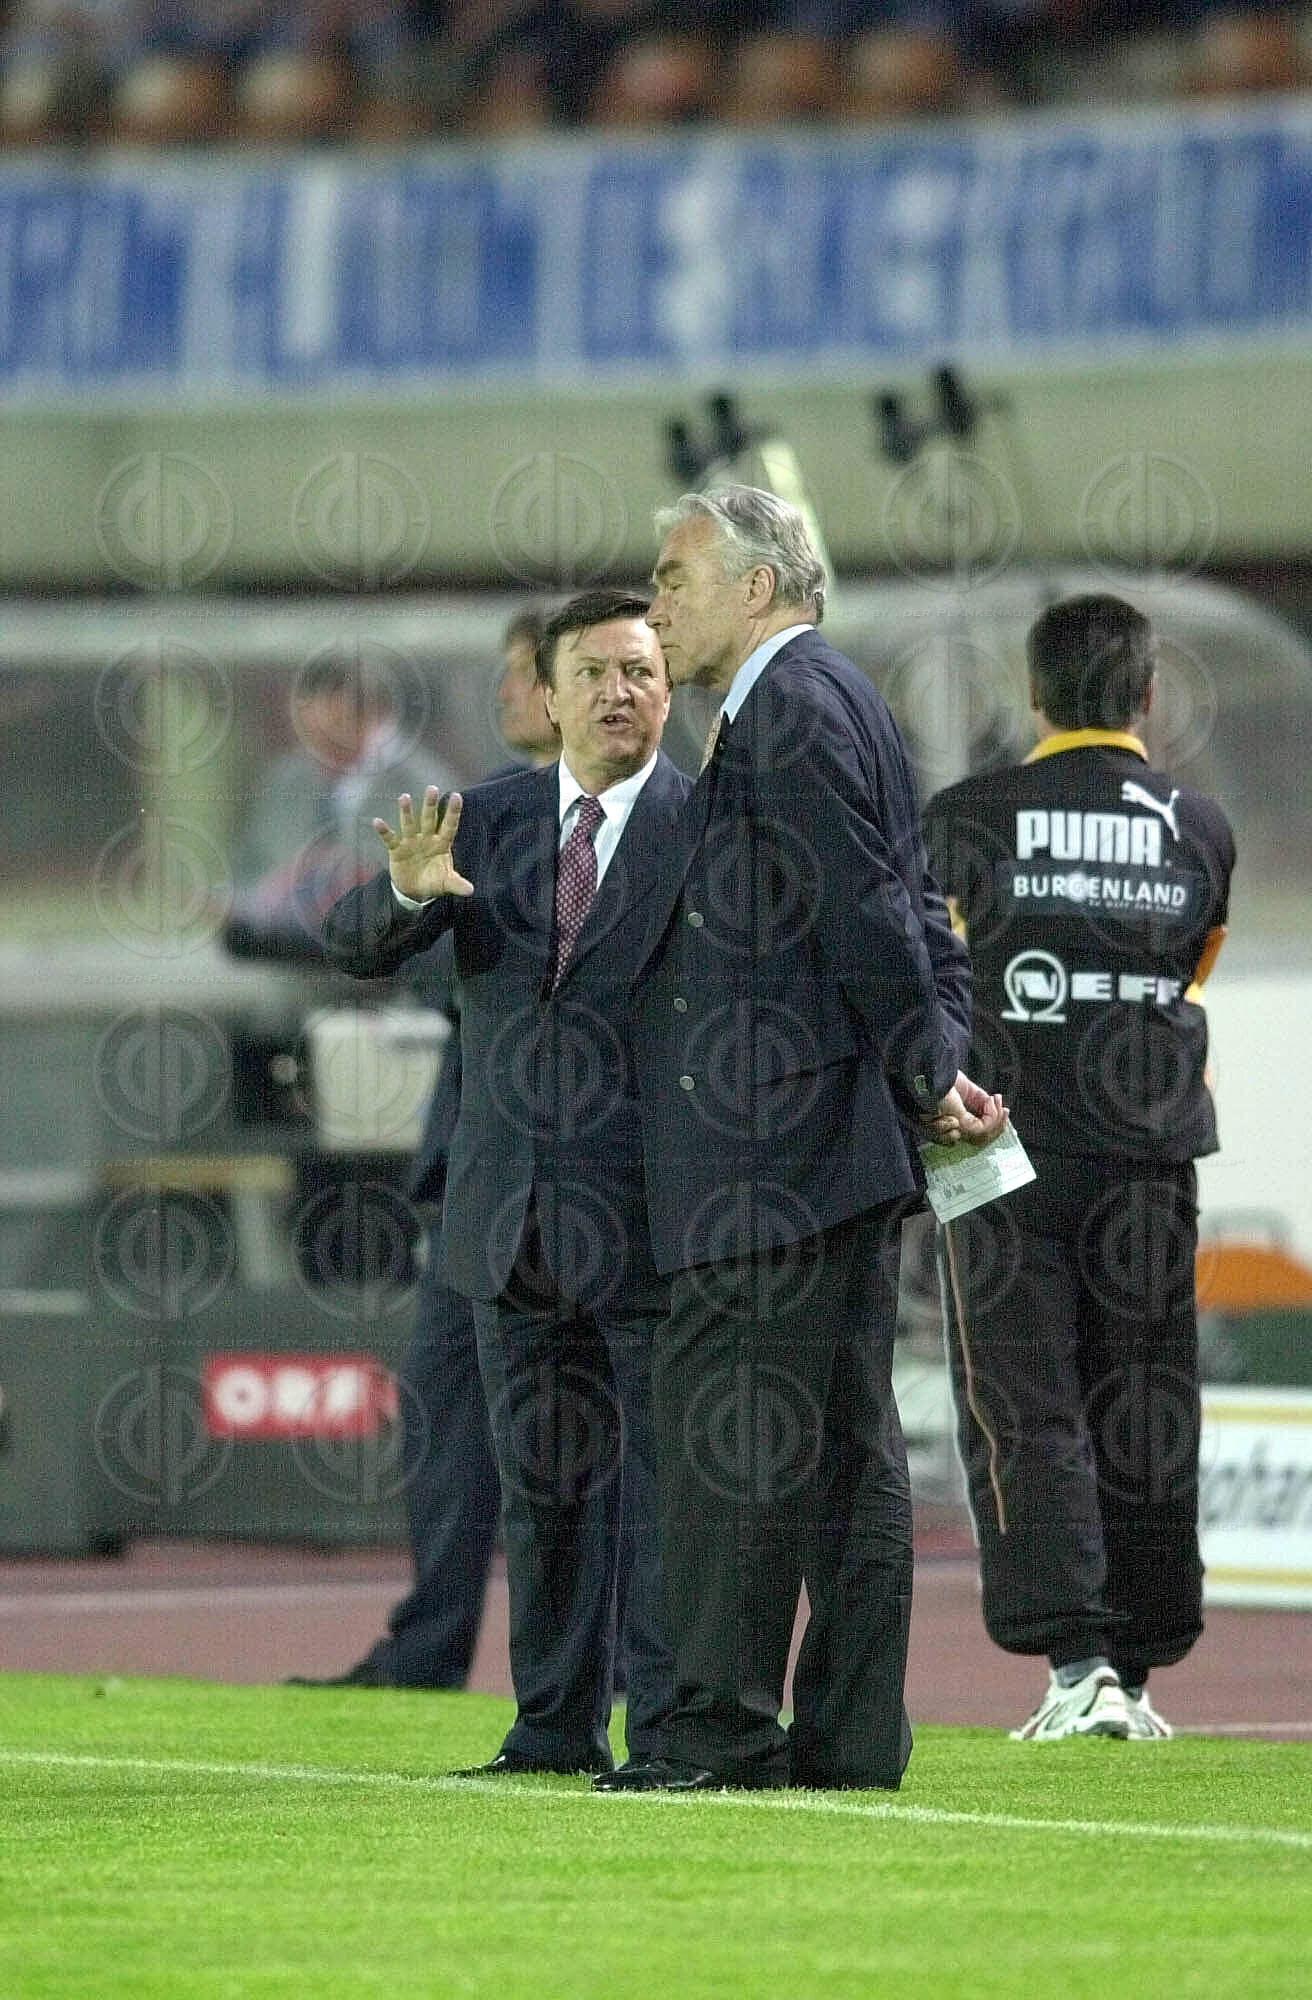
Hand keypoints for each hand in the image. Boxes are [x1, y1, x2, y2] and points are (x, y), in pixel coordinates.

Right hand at [373, 787, 473, 901]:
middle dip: (430, 805)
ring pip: (409, 824)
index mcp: (441, 844)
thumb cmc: (433, 881)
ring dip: (407, 812)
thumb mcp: (445, 882)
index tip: (457, 796)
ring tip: (404, 797)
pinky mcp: (397, 850)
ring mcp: (411, 842)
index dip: (453, 812)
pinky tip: (377, 822)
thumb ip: (457, 883)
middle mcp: (427, 839)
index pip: (449, 826)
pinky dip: (384, 831)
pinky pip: (390, 839)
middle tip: (432, 788)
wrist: (414, 890)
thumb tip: (471, 891)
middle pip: (429, 819)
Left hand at [921, 1070, 1006, 1144]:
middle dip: (996, 1125)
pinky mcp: (957, 1126)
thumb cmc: (940, 1079)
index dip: (990, 1127)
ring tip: (997, 1102)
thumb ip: (979, 1101)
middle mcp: (948, 1132)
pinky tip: (991, 1102)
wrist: (930, 1073)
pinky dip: (991, 1116)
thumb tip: (993, 1107)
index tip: (1002, 1113)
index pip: (972, 1135)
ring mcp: (952, 1130)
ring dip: (995, 1119)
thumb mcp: (965, 1090)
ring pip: (981, 1137)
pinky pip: (981, 1130)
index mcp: (948, 1124)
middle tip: (1005, 1111)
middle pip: (978, 1140)